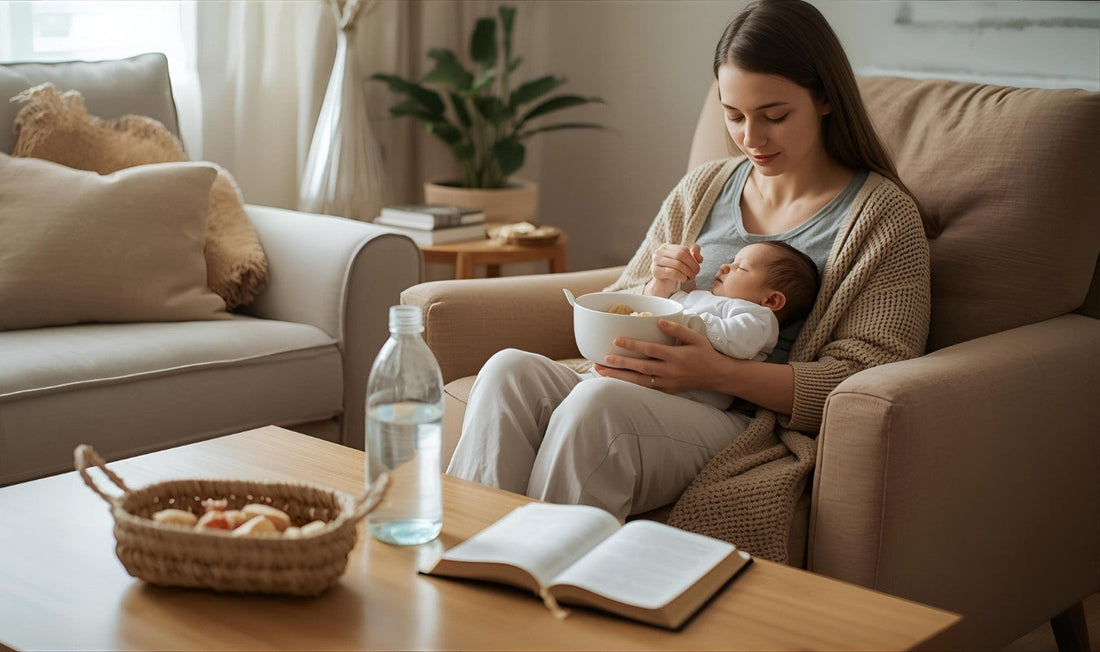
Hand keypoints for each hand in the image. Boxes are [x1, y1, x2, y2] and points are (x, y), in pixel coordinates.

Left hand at [592, 317, 734, 393]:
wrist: (717, 376)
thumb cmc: (705, 353)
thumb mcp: (695, 338)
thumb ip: (677, 329)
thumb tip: (659, 321)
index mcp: (676, 356)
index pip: (649, 350)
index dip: (632, 345)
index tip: (616, 340)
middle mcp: (670, 371)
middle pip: (640, 367)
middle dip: (620, 364)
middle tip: (603, 359)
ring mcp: (667, 383)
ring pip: (639, 381)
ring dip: (619, 376)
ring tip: (601, 371)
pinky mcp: (666, 391)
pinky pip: (645, 388)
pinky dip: (629, 384)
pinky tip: (616, 380)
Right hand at [647, 243, 702, 296]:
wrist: (664, 286)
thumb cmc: (675, 272)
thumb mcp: (686, 262)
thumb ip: (694, 255)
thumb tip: (697, 254)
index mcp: (666, 247)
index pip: (683, 249)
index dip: (693, 259)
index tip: (697, 268)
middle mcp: (659, 252)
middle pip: (680, 255)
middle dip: (691, 265)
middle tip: (695, 273)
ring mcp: (655, 261)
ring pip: (677, 264)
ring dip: (687, 272)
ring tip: (690, 277)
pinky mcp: (655, 271)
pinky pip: (671, 272)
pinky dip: (681, 276)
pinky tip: (683, 279)